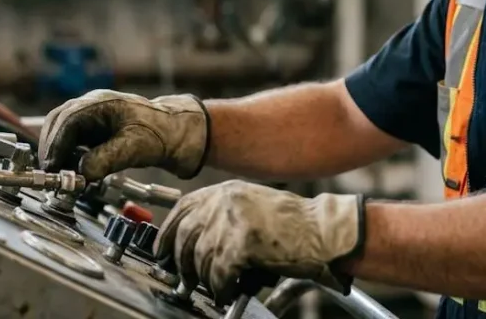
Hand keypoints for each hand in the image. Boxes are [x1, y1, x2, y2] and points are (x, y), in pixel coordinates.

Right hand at [37, 89, 209, 181]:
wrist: (176, 133)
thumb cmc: (159, 134)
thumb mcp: (134, 148)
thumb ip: (106, 159)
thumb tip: (81, 172)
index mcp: (99, 103)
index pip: (66, 121)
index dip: (56, 145)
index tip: (52, 168)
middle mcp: (91, 105)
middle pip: (58, 122)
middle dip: (51, 148)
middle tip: (51, 173)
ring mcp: (91, 115)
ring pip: (62, 129)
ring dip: (57, 150)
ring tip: (60, 173)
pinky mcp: (94, 128)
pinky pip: (72, 137)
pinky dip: (67, 152)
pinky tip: (71, 168)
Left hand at [155, 180, 364, 305]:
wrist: (324, 231)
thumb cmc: (295, 225)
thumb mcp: (252, 208)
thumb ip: (222, 218)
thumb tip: (193, 243)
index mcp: (225, 192)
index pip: (182, 209)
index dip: (167, 233)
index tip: (162, 251)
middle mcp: (224, 202)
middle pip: (184, 236)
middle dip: (182, 263)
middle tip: (186, 280)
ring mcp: (232, 222)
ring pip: (201, 260)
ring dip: (206, 280)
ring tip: (217, 289)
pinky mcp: (243, 244)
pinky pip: (219, 274)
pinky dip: (221, 288)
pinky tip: (228, 292)